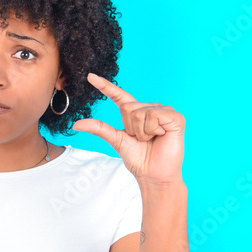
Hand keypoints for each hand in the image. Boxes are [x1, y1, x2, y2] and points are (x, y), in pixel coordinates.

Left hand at [71, 72, 185, 185]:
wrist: (153, 174)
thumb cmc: (138, 159)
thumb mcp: (116, 140)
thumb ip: (99, 128)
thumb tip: (76, 124)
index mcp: (136, 112)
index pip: (118, 95)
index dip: (105, 86)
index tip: (90, 76)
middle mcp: (150, 108)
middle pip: (129, 108)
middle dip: (131, 128)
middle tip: (142, 139)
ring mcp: (163, 111)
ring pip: (140, 113)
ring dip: (142, 132)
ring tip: (152, 139)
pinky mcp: (175, 117)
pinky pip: (154, 116)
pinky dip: (153, 130)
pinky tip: (161, 136)